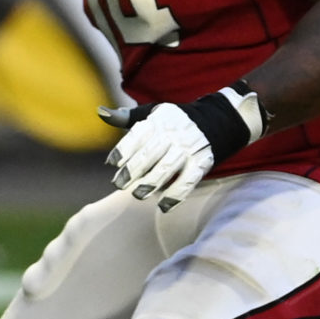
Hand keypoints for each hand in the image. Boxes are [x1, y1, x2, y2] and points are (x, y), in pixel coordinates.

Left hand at [99, 87, 259, 210]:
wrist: (218, 120)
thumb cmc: (176, 121)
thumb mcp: (154, 114)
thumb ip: (127, 118)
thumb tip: (100, 113)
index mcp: (160, 120)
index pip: (138, 135)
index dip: (123, 149)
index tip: (112, 162)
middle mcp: (174, 133)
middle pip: (150, 154)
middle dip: (132, 171)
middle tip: (119, 184)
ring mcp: (189, 149)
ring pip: (167, 168)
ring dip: (150, 184)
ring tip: (137, 195)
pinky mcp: (202, 163)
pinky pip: (188, 181)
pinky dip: (175, 195)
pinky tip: (163, 206)